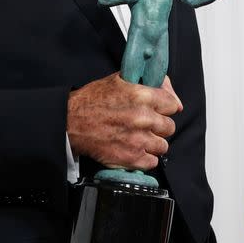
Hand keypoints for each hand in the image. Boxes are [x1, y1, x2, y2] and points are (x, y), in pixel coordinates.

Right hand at [67, 74, 182, 170]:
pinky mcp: (131, 158)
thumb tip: (173, 96)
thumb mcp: (118, 79)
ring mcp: (139, 140)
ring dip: (152, 143)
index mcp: (142, 96)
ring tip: (138, 138)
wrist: (70, 123)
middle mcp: (143, 118)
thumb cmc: (91, 101)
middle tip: (145, 125)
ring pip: (163, 146)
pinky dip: (144, 158)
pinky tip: (133, 149)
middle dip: (158, 126)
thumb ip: (147, 82)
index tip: (158, 110)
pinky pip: (152, 162)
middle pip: (169, 127)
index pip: (173, 105)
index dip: (165, 107)